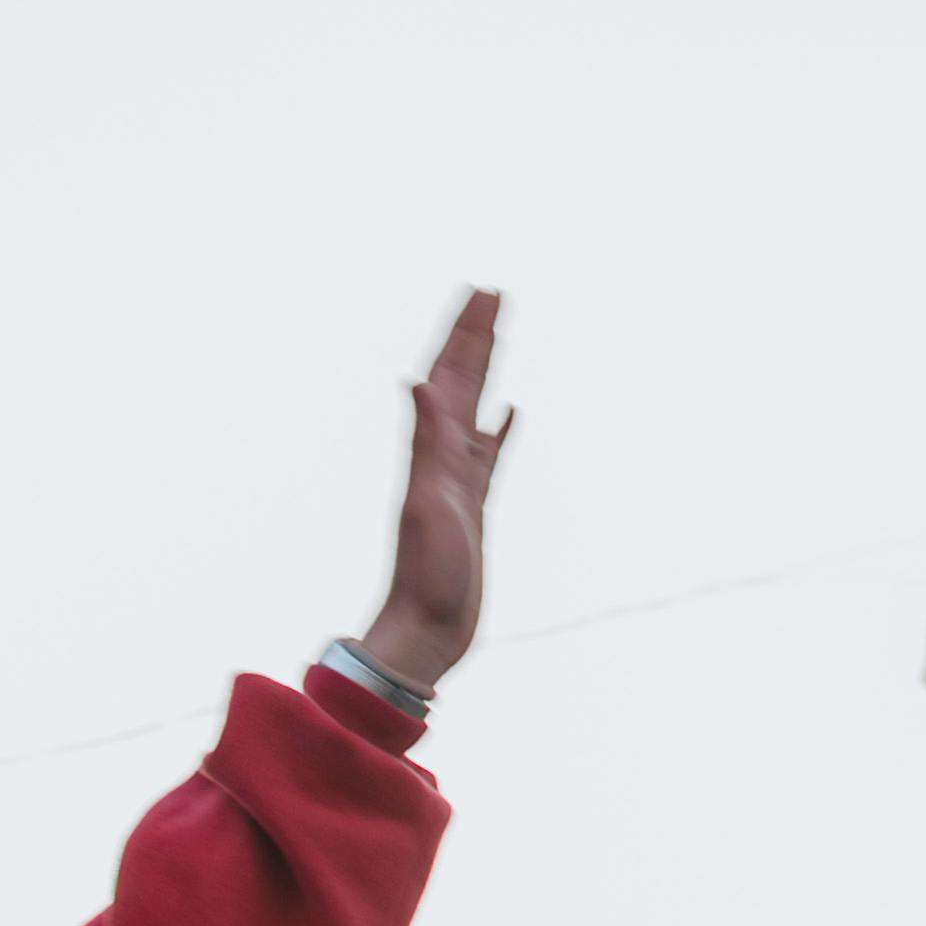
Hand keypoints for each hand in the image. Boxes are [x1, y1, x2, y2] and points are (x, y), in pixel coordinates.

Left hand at [352, 288, 514, 695]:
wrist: (423, 634)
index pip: (448, 377)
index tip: (481, 291)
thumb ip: (428, 443)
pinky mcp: (472, 508)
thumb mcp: (428, 504)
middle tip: (493, 292)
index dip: (463, 334)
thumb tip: (416, 383)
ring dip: (486, 371)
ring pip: (475, 409)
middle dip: (475, 337)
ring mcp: (458, 482)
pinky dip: (499, 431)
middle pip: (461, 382)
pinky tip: (508, 415)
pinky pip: (489, 456)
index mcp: (431, 453)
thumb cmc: (425, 578)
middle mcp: (442, 460)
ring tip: (498, 334)